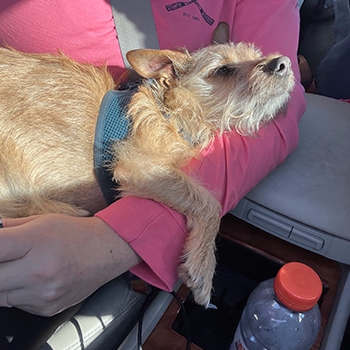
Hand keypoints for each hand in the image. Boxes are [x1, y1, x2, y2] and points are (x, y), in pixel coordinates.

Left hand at [0, 214, 139, 315]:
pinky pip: (18, 305)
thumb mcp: (42, 221)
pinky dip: (20, 293)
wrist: (105, 251)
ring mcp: (43, 293)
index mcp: (35, 242)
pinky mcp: (47, 308)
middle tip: (8, 260)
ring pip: (0, 295)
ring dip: (5, 283)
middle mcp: (39, 270)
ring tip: (23, 268)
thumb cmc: (75, 234)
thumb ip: (9, 226)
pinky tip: (36, 279)